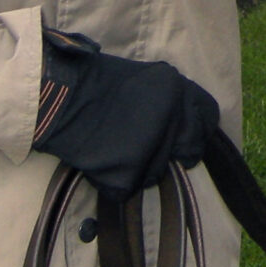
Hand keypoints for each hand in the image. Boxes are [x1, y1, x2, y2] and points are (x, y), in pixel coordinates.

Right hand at [33, 29, 219, 195]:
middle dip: (175, 153)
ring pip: (157, 172)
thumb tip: (185, 122)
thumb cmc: (96, 83)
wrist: (57, 97)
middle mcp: (171, 120)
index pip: (208, 118)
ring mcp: (151, 149)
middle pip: (189, 151)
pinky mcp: (128, 174)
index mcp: (177, 92)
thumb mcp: (145, 78)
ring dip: (142, 168)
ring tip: (117, 150)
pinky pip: (129, 187)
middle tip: (149, 149)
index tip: (187, 137)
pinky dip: (116, 181)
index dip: (199, 129)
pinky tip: (102, 162)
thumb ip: (170, 100)